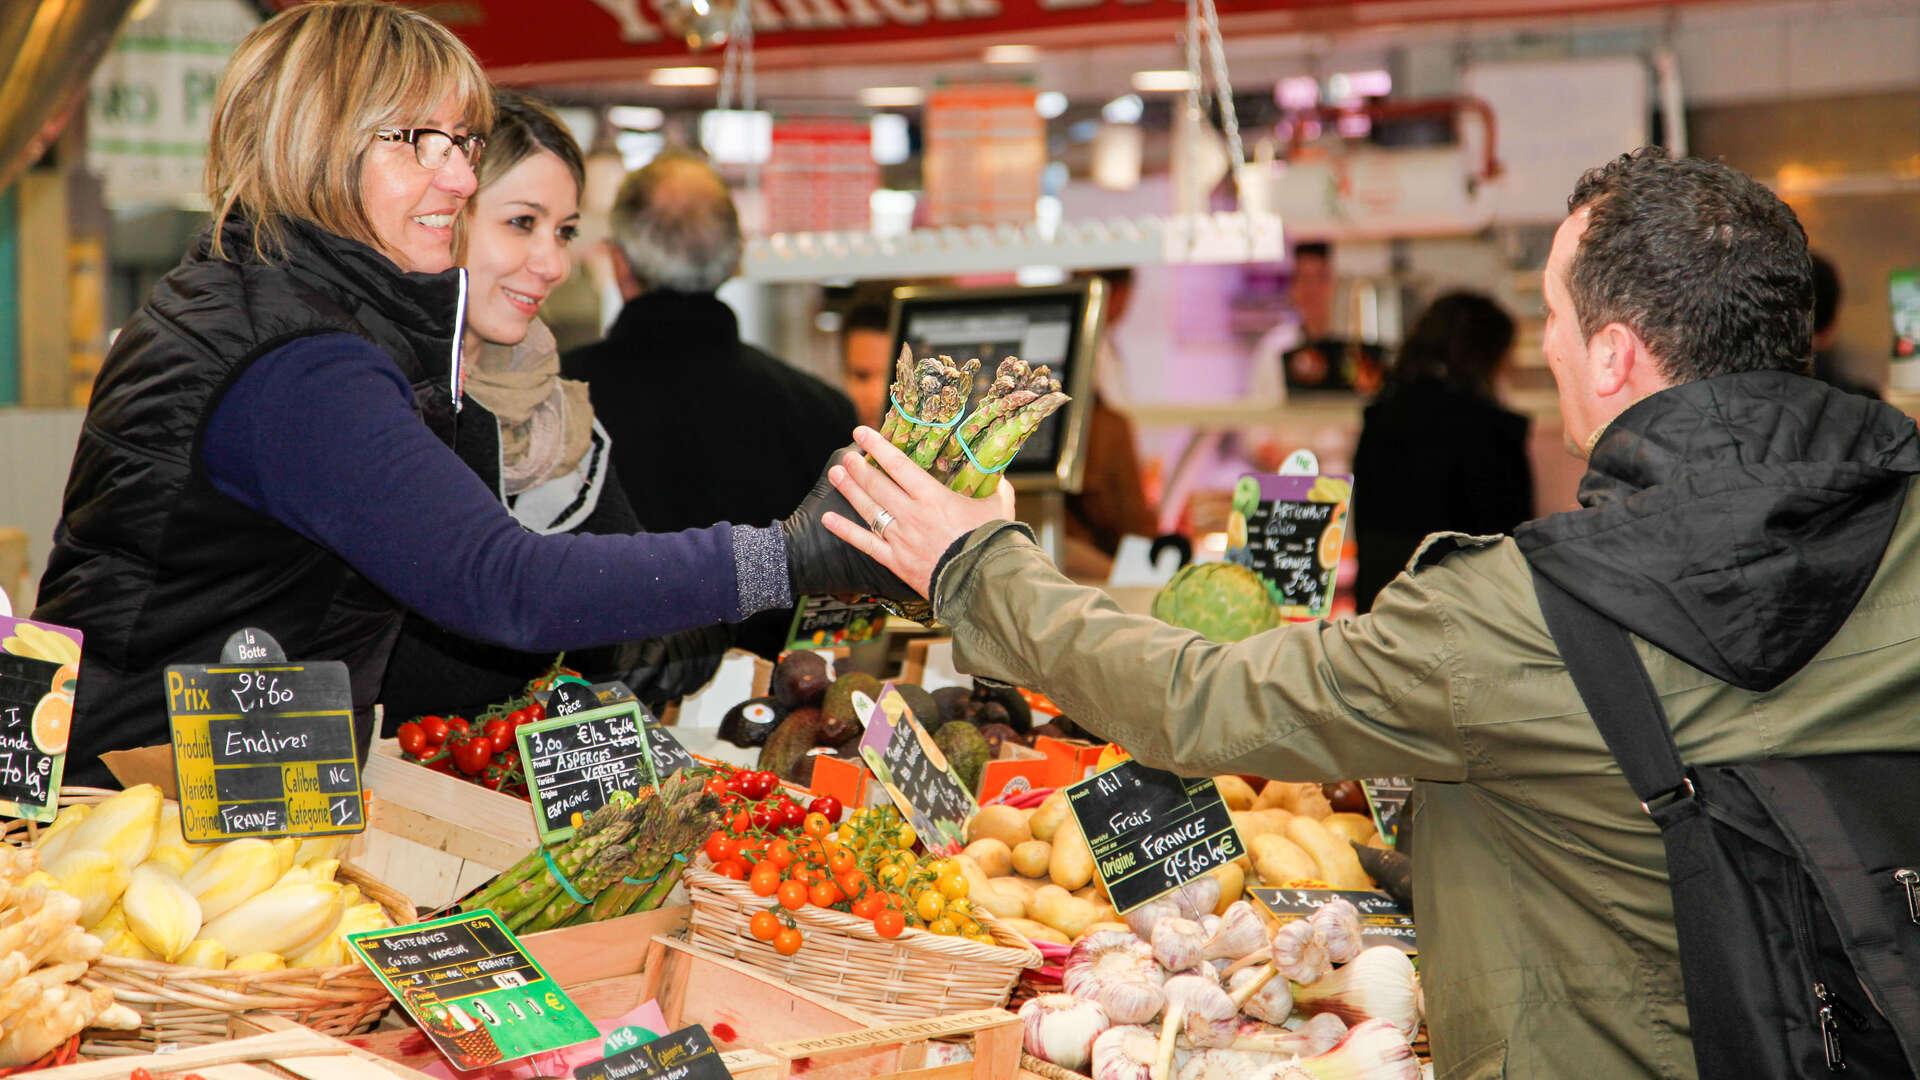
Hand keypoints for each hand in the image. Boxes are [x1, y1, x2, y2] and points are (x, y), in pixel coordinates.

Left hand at [823, 426, 1016, 596]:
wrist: (984, 582)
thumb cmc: (993, 542)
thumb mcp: (999, 507)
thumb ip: (995, 487)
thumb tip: (997, 477)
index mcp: (933, 496)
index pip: (899, 465)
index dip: (878, 446)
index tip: (862, 432)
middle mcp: (911, 514)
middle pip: (877, 484)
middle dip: (859, 467)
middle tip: (847, 454)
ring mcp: (900, 538)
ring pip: (868, 509)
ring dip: (849, 489)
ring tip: (836, 473)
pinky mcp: (896, 561)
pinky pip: (865, 543)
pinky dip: (845, 530)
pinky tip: (828, 519)